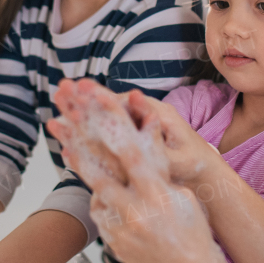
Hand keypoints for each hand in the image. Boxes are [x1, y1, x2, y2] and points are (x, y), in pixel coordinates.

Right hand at [50, 79, 227, 192]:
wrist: (204, 174)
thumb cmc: (194, 166)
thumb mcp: (177, 159)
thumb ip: (157, 144)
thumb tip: (141, 132)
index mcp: (158, 114)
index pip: (126, 102)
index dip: (102, 97)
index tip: (81, 90)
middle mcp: (147, 114)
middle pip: (112, 103)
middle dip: (86, 96)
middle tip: (62, 88)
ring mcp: (139, 125)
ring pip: (107, 115)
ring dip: (84, 108)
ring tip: (60, 99)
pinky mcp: (134, 137)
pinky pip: (110, 129)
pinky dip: (91, 126)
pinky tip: (70, 124)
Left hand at [52, 81, 226, 262]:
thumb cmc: (195, 235)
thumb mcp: (185, 197)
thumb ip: (161, 172)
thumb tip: (147, 141)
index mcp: (158, 194)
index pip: (132, 153)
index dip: (113, 128)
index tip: (96, 108)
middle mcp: (136, 212)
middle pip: (100, 173)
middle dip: (80, 147)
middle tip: (60, 126)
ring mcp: (122, 231)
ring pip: (96, 194)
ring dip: (85, 171)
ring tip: (70, 148)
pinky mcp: (114, 245)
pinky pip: (100, 216)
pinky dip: (100, 201)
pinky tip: (101, 191)